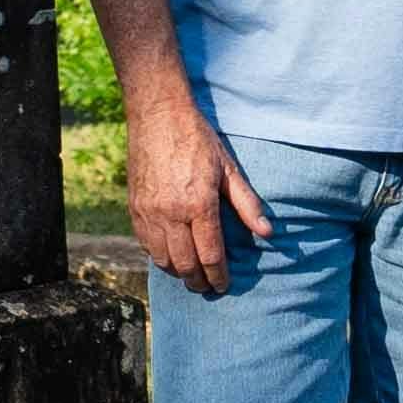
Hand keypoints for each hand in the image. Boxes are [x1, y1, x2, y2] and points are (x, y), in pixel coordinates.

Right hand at [124, 81, 269, 293]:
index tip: (224, 286)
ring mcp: (149, 213)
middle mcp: (171, 214)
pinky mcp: (134, 208)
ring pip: (162, 259)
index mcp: (198, 205)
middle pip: (185, 264)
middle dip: (198, 281)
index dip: (219, 276)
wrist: (157, 115)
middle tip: (208, 287)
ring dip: (178, 272)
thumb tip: (267, 232)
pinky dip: (158, 256)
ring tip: (191, 275)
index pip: (210, 255)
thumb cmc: (197, 138)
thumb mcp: (228, 168)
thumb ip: (247, 203)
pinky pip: (145, 245)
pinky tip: (170, 256)